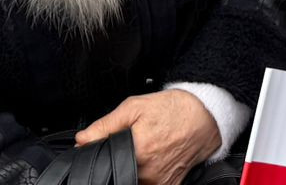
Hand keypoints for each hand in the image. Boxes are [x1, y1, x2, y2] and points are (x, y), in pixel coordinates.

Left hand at [75, 90, 217, 184]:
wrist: (204, 116)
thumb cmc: (171, 109)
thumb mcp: (134, 107)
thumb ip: (104, 125)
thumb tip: (82, 140)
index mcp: (137, 151)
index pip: (104, 163)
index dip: (100, 156)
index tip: (101, 150)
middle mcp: (148, 172)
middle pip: (118, 173)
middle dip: (117, 161)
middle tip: (130, 145)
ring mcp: (159, 183)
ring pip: (131, 180)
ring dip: (131, 170)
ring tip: (142, 152)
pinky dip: (145, 176)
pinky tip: (152, 161)